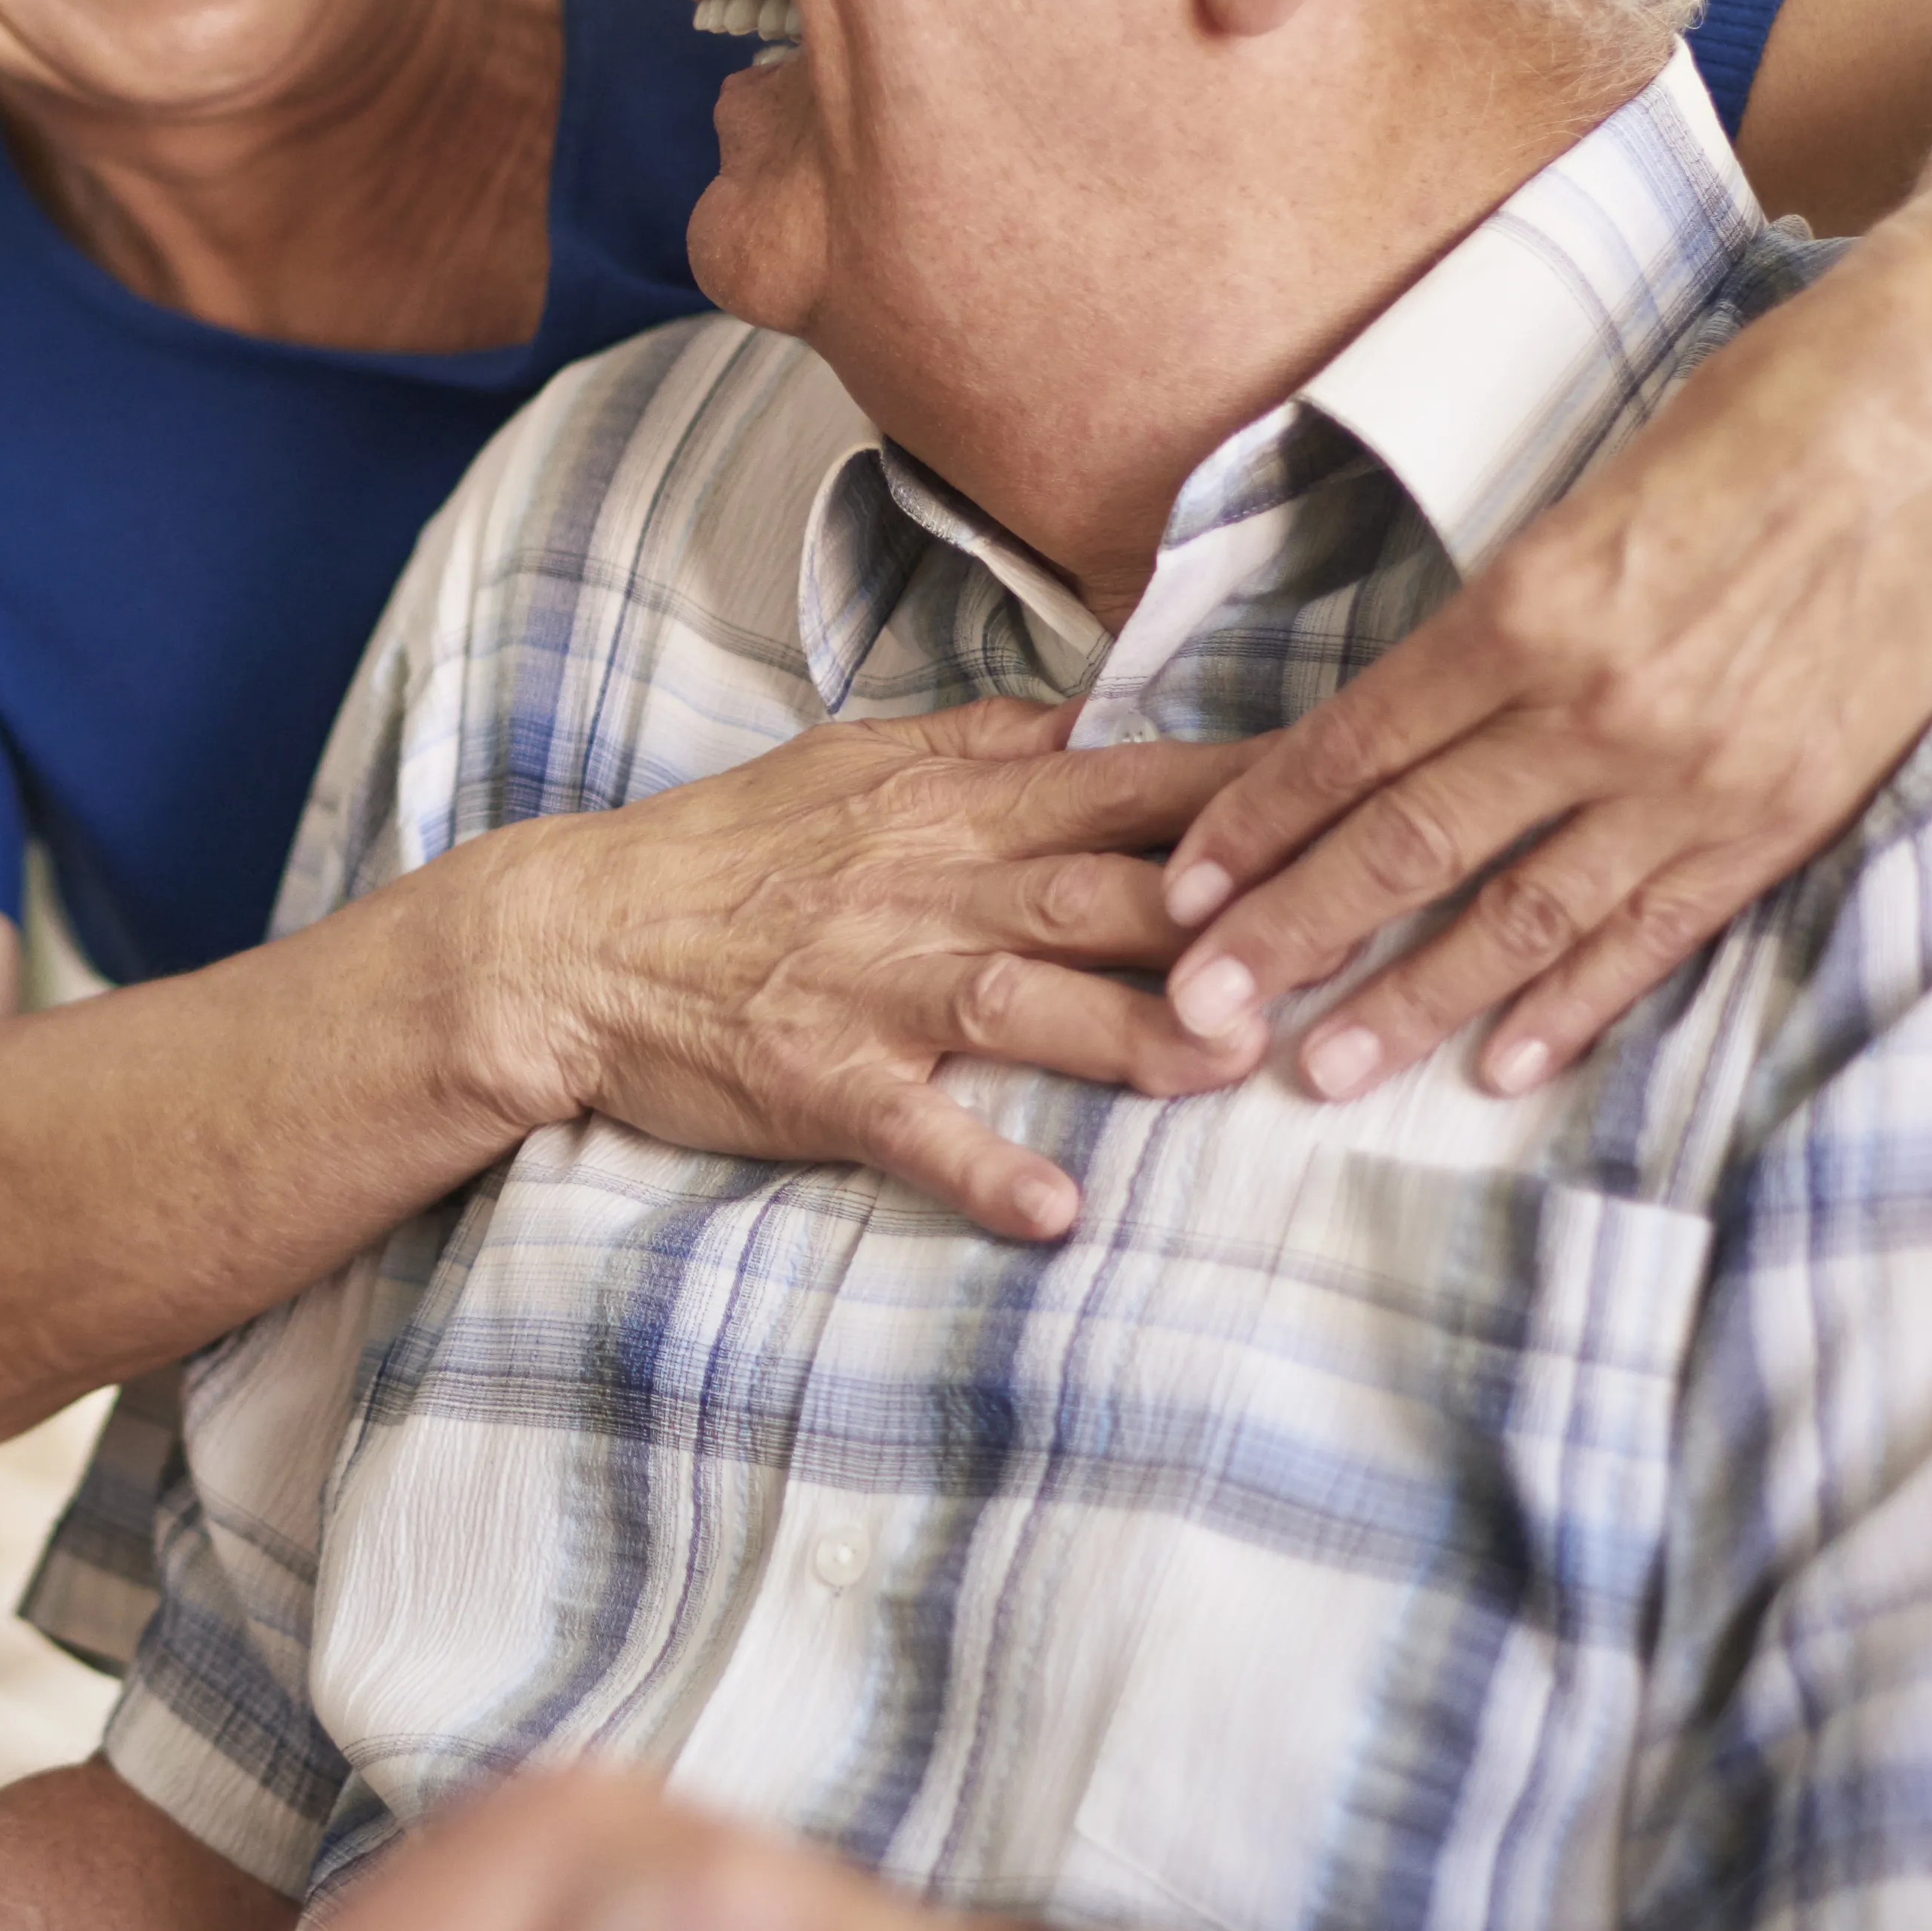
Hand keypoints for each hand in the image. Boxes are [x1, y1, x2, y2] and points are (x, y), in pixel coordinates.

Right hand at [480, 696, 1267, 1241]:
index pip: (1127, 787)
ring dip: (1133, 1036)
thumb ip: (985, 743)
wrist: (570, 939)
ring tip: (1231, 1069)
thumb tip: (1103, 714)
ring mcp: (872, 987)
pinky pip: (911, 1129)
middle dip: (1226, 921)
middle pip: (1101, 892)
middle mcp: (925, 887)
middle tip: (1344, 946)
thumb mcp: (850, 760)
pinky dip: (980, 1170)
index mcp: (947, 805)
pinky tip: (1054, 1216)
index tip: (1361, 801)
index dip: (1249, 798)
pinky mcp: (819, 1080)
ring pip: (1023, 1002)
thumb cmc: (721, 853)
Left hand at [1154, 279, 1931, 1100]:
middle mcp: (1593, 707)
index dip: (1257, 826)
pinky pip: (1651, 933)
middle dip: (1294, 934)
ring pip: (1518, 915)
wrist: (1927, 425)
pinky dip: (1571, 1006)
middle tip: (1203, 1005)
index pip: (1351, 747)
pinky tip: (1500, 1065)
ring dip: (1413, 1000)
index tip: (1187, 889)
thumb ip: (1490, 624)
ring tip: (1324, 1068)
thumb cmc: (1739, 432)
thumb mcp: (1572, 506)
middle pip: (1407, 844)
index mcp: (1522, 611)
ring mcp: (1690, 775)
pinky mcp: (1777, 817)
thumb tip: (1392, 721)